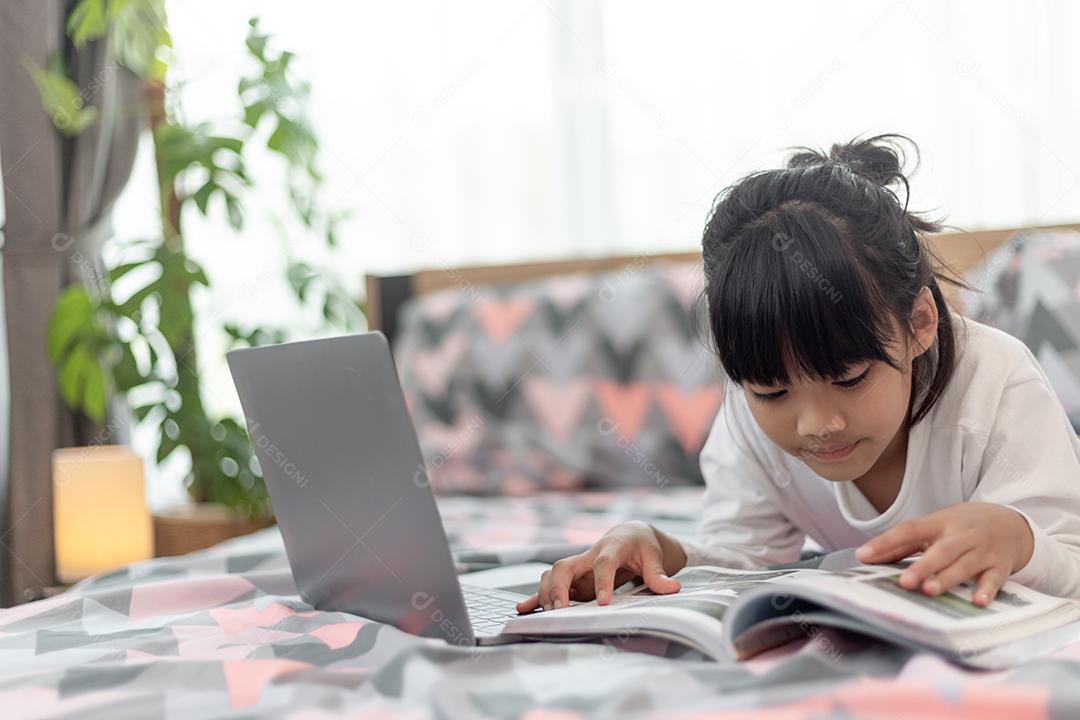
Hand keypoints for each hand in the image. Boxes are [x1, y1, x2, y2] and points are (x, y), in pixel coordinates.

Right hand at [514, 521, 685, 613]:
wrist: (630, 534)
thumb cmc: (642, 545)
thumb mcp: (654, 556)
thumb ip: (659, 574)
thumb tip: (673, 588)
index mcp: (612, 547)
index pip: (604, 563)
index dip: (602, 581)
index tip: (604, 602)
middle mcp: (589, 555)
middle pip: (565, 565)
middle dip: (560, 587)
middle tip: (563, 609)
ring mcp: (578, 567)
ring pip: (553, 574)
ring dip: (547, 593)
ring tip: (551, 614)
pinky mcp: (573, 578)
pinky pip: (550, 586)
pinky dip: (536, 597)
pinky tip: (524, 609)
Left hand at [854, 501, 1034, 606]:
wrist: (1010, 522)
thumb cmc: (961, 527)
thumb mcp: (933, 527)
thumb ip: (903, 544)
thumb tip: (867, 557)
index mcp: (939, 523)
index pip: (909, 530)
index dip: (886, 542)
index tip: (863, 555)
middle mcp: (961, 535)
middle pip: (941, 550)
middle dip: (922, 567)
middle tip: (904, 582)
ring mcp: (982, 551)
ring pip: (964, 565)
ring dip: (947, 578)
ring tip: (929, 590)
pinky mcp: (1000, 566)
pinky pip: (994, 579)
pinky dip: (987, 591)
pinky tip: (977, 602)